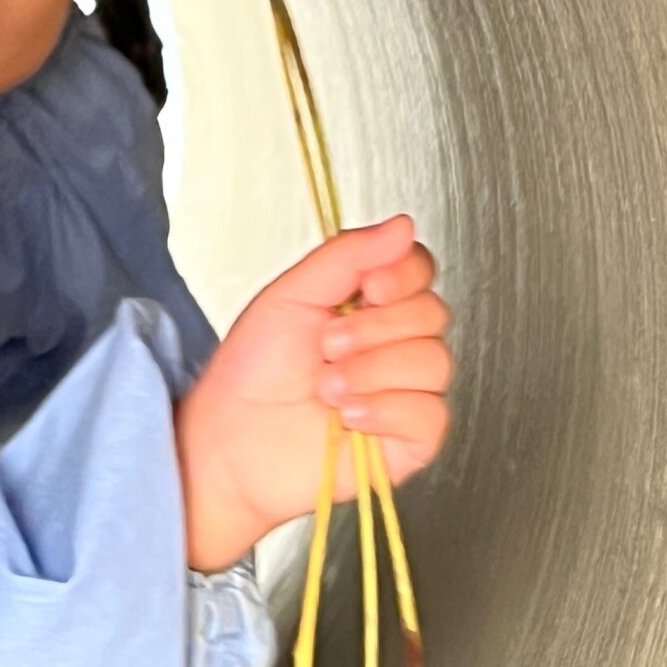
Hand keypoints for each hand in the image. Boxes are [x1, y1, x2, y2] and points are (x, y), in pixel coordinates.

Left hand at [173, 217, 451, 572]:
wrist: (231, 441)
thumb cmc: (251, 371)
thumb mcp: (291, 295)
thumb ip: (347, 255)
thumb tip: (402, 225)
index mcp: (366, 302)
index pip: (419, 269)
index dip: (402, 275)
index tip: (369, 287)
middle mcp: (391, 343)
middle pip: (432, 313)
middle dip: (373, 330)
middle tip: (327, 346)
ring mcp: (403, 391)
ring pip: (435, 363)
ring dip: (372, 373)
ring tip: (328, 387)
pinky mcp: (409, 440)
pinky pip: (431, 415)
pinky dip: (387, 411)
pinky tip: (350, 416)